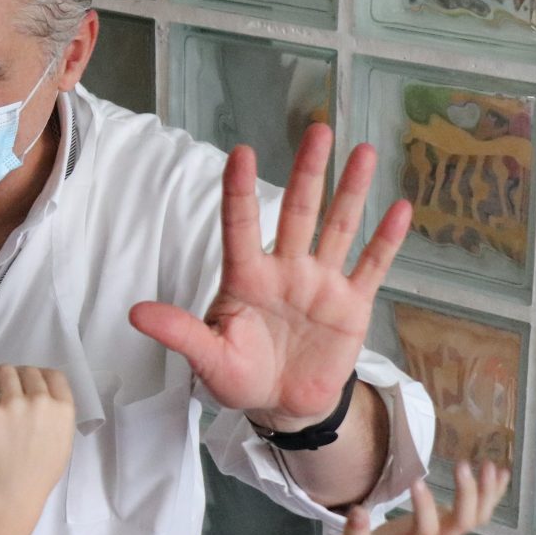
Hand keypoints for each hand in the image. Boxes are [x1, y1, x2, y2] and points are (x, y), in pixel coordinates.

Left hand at [0, 366, 74, 511]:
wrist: (14, 492)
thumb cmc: (40, 474)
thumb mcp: (64, 442)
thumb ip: (58, 416)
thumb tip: (45, 398)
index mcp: (63, 409)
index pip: (54, 374)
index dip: (40, 376)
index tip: (30, 385)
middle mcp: (41, 401)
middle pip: (28, 371)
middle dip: (18, 378)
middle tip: (9, 392)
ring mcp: (14, 405)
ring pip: (4, 371)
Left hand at [129, 124, 411, 429]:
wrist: (284, 406)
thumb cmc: (241, 376)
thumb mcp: (209, 358)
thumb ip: (180, 333)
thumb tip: (135, 313)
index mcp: (247, 278)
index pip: (241, 226)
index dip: (240, 191)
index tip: (241, 152)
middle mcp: (286, 269)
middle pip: (299, 211)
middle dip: (308, 171)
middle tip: (318, 128)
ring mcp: (321, 283)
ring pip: (338, 228)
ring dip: (351, 191)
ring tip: (364, 151)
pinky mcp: (352, 304)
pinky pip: (371, 266)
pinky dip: (386, 240)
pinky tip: (400, 207)